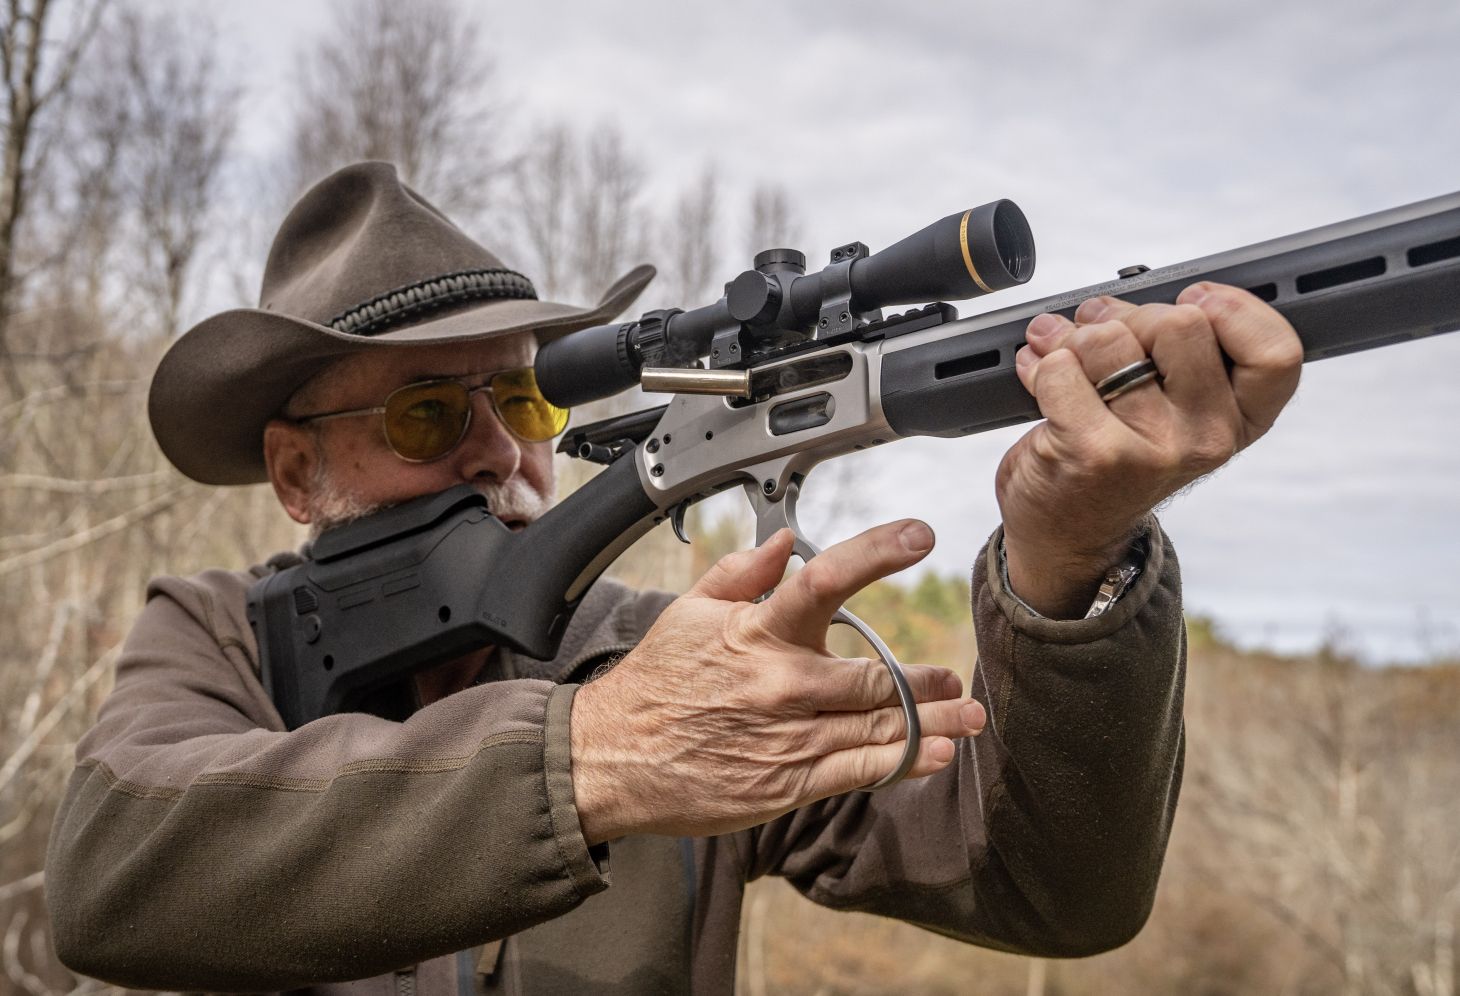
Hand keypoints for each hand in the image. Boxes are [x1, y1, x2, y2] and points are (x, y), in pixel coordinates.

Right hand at [569, 521, 984, 842]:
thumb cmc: (655, 683)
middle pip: (875, 675)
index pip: (826, 580)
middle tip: (954, 676)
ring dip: (933, 721)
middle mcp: (782, 682)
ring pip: (879, 726)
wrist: (612, 758)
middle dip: (926, 678)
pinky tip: (935, 754)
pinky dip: (904, 762)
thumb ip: (741, 573)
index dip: (877, 552)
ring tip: (968, 714)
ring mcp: (790, 737)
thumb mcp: (688, 613)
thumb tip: (784, 542)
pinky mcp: (788, 782)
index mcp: (756, 632)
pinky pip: (860, 771)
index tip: (919, 534)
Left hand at [999, 282, 1302, 617]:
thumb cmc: (1115, 459)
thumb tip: (1124, 297)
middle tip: (1102, 334)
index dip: (1235, 309)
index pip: (1276, 352)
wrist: (1066, 532)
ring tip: (1063, 356)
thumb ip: (1175, 355)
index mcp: (1239, 420)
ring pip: (1110, 339)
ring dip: (1073, 338)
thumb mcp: (1171, 411)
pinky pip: (1060, 369)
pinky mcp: (1095, 453)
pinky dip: (1040, 365)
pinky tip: (1038, 378)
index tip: (1196, 301)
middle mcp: (1207, 437)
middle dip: (1128, 316)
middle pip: (1181, 323)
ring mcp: (1154, 448)